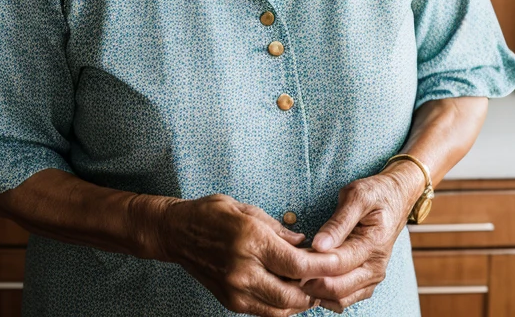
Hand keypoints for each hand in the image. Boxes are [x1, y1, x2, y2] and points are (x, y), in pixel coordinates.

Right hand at [150, 192, 336, 316]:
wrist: (177, 233)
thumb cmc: (211, 213)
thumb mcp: (247, 208)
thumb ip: (278, 229)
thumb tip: (303, 243)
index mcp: (250, 240)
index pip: (297, 263)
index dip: (322, 266)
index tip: (338, 263)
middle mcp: (244, 269)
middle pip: (294, 294)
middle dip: (315, 289)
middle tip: (329, 278)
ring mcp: (236, 290)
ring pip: (281, 308)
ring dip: (301, 301)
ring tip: (313, 287)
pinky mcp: (231, 302)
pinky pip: (265, 312)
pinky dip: (282, 306)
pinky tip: (290, 293)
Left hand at [298, 163, 425, 312]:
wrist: (396, 197)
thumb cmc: (375, 193)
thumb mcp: (356, 195)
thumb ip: (338, 222)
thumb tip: (319, 245)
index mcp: (373, 245)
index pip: (338, 264)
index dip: (312, 265)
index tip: (291, 259)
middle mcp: (375, 268)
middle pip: (338, 288)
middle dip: (311, 282)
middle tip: (288, 270)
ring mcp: (372, 277)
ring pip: (341, 299)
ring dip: (317, 291)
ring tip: (296, 275)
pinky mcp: (367, 281)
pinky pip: (345, 298)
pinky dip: (326, 295)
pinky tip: (310, 280)